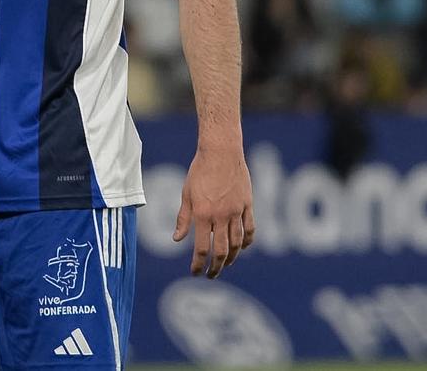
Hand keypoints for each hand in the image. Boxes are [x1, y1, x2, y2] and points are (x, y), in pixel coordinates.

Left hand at [173, 144, 253, 277]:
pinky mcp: (248, 205)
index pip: (201, 248)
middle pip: (221, 251)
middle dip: (215, 267)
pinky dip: (247, 242)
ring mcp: (236, 211)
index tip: (195, 272)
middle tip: (211, 275)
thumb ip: (183, 219)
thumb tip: (177, 239)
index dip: (198, 264)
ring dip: (231, 258)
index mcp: (202, 214)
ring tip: (225, 264)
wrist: (221, 151)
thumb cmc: (199, 171)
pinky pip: (250, 229)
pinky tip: (241, 248)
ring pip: (237, 243)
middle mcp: (221, 216)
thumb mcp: (186, 194)